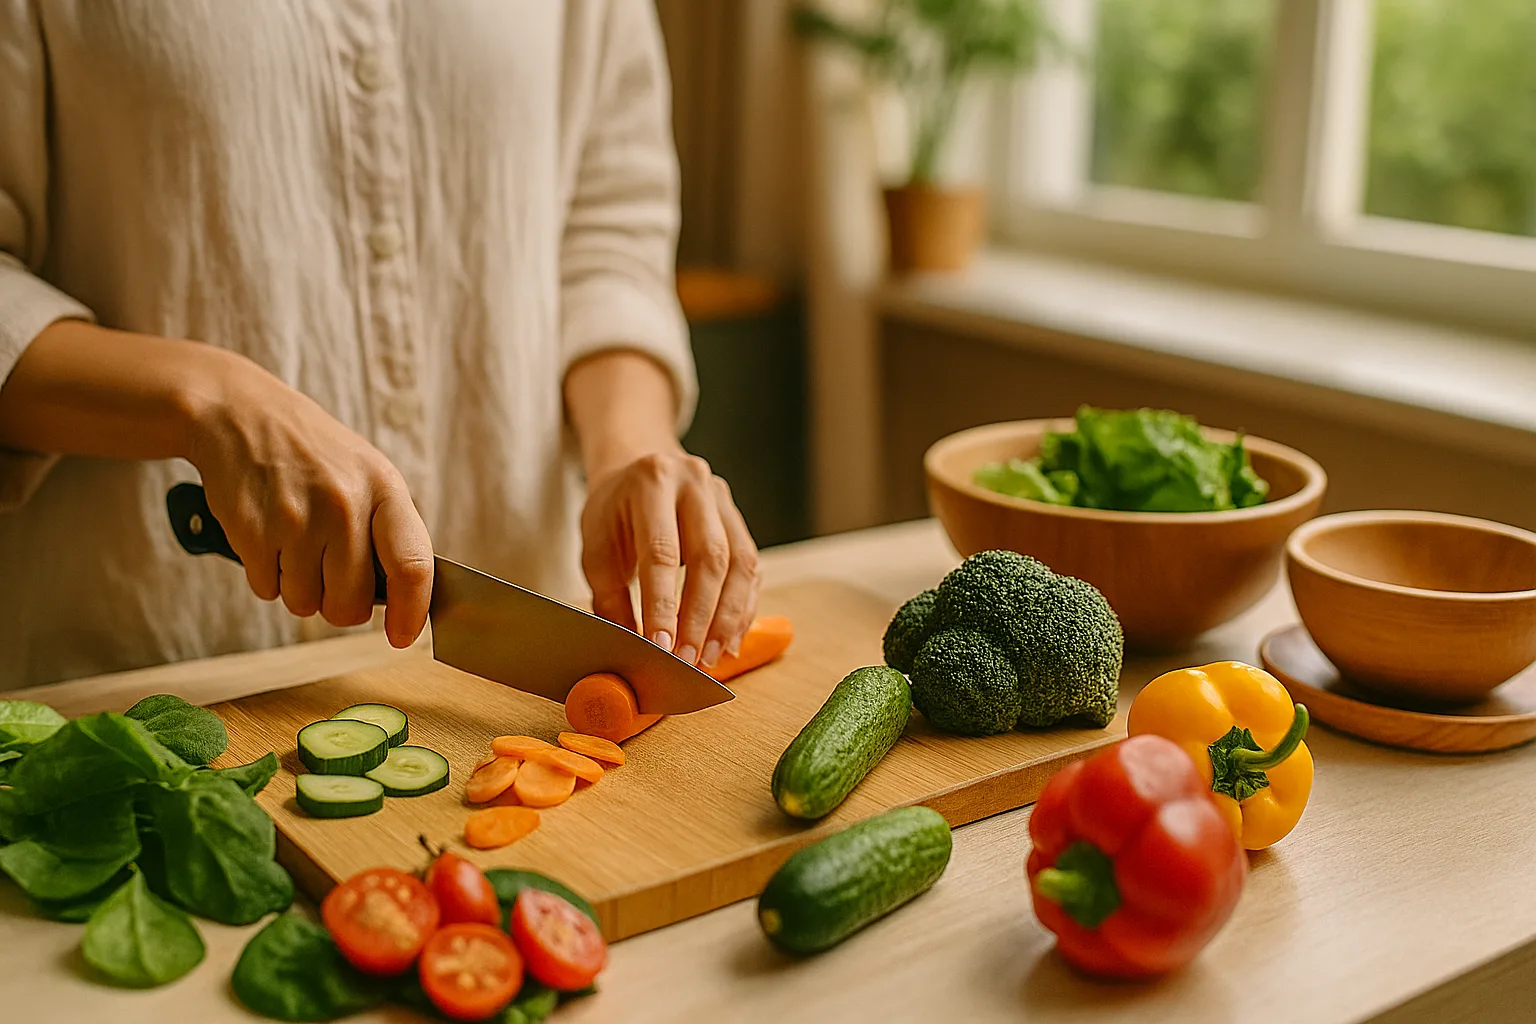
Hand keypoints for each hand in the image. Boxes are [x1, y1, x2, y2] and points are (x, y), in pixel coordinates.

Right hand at [186, 352, 432, 646]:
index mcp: (384, 489)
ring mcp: (298, 518)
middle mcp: (345, 504)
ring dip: (298, 589)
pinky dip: (266, 577)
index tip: (402, 636)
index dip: (411, 613)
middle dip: (339, 605)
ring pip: (306, 604)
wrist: (240, 414)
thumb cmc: (313, 456)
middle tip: (327, 576)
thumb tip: (403, 601)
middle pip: (352, 603)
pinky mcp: (253, 531)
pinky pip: (268, 591)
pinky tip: (267, 536)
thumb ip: (388, 532)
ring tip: (293, 544)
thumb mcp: (366, 475)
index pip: (413, 566)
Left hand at [580, 448, 759, 667]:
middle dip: (701, 617)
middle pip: (710, 558)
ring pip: (740, 564)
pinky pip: (751, 568)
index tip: (662, 647)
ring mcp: (723, 499)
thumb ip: (611, 598)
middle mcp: (695, 483)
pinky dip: (743, 608)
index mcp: (652, 481)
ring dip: (729, 618)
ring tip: (713, 657)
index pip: (662, 552)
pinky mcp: (739, 519)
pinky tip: (731, 640)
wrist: (639, 469)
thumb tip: (632, 650)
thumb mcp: (596, 548)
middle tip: (689, 659)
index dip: (663, 605)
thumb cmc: (613, 511)